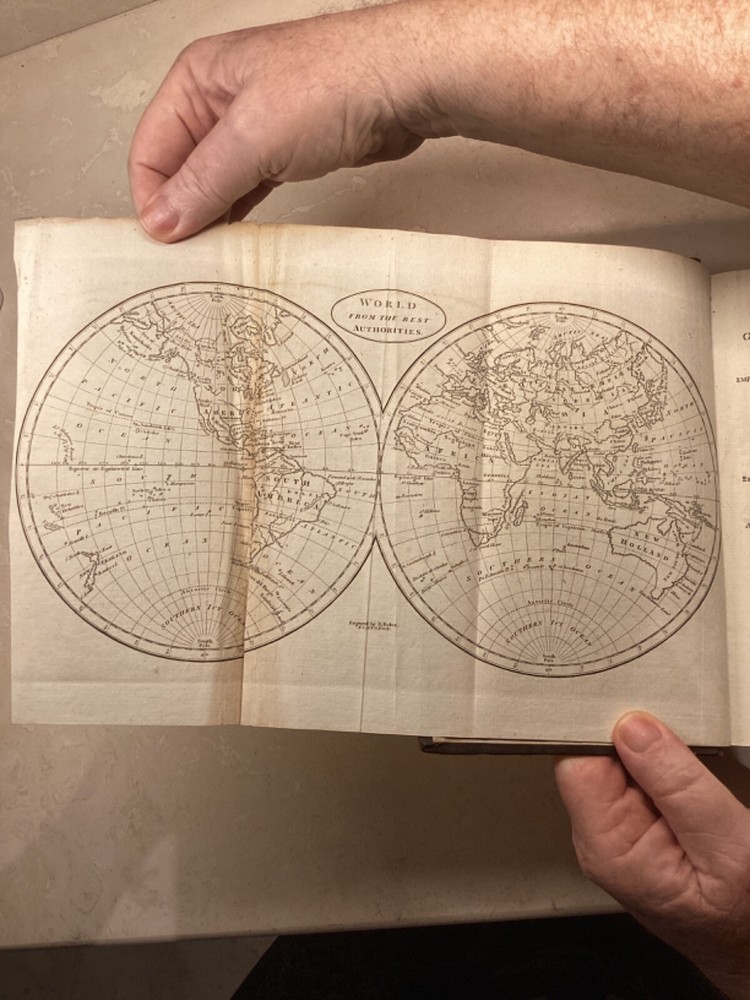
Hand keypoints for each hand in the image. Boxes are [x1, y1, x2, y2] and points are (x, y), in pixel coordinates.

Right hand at [128, 7, 433, 242]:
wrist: (403, 85)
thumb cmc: (336, 81)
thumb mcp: (253, 138)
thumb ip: (203, 183)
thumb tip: (163, 220)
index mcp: (197, 80)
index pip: (150, 149)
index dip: (153, 199)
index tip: (165, 243)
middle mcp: (221, 100)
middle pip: (179, 169)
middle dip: (181, 211)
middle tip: (187, 257)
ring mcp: (255, 127)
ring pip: (215, 182)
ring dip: (212, 217)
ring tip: (211, 254)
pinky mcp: (287, 151)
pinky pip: (248, 189)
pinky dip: (240, 214)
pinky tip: (237, 239)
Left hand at [555, 713, 749, 999]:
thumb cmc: (744, 918)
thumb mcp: (725, 846)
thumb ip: (677, 785)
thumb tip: (633, 728)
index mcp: (607, 846)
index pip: (576, 761)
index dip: (601, 728)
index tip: (634, 706)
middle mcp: (600, 838)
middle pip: (591, 756)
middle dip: (629, 736)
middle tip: (673, 732)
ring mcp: (617, 831)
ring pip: (616, 761)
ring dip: (648, 749)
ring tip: (685, 759)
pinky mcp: (636, 824)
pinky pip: (636, 776)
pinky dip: (658, 764)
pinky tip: (681, 770)